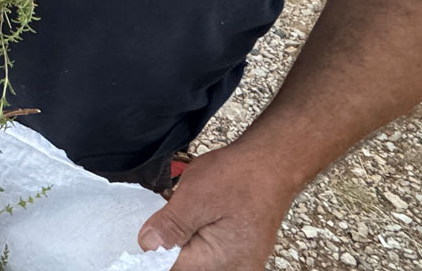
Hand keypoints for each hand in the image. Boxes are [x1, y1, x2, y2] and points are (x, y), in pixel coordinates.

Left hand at [137, 143, 300, 270]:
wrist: (273, 161)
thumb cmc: (241, 175)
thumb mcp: (195, 196)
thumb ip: (171, 226)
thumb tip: (147, 245)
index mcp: (220, 262)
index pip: (172, 268)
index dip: (156, 250)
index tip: (153, 230)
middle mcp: (234, 269)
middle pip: (186, 264)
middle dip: (172, 242)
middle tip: (178, 212)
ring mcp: (240, 263)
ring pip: (195, 256)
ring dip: (185, 237)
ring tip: (195, 210)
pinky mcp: (241, 252)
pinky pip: (209, 251)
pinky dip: (198, 234)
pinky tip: (202, 214)